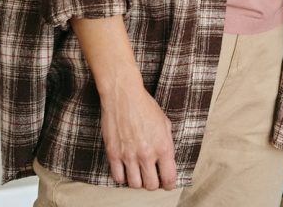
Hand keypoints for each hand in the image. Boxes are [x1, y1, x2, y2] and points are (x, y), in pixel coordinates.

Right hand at [98, 71, 176, 188]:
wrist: (123, 95)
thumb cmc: (145, 106)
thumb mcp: (165, 123)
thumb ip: (166, 144)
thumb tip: (167, 161)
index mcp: (163, 146)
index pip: (169, 177)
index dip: (169, 184)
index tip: (167, 183)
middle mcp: (146, 154)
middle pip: (151, 185)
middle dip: (153, 183)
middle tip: (152, 177)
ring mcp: (128, 155)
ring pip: (134, 184)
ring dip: (138, 181)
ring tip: (138, 173)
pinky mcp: (113, 153)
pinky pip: (118, 177)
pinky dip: (122, 177)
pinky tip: (126, 170)